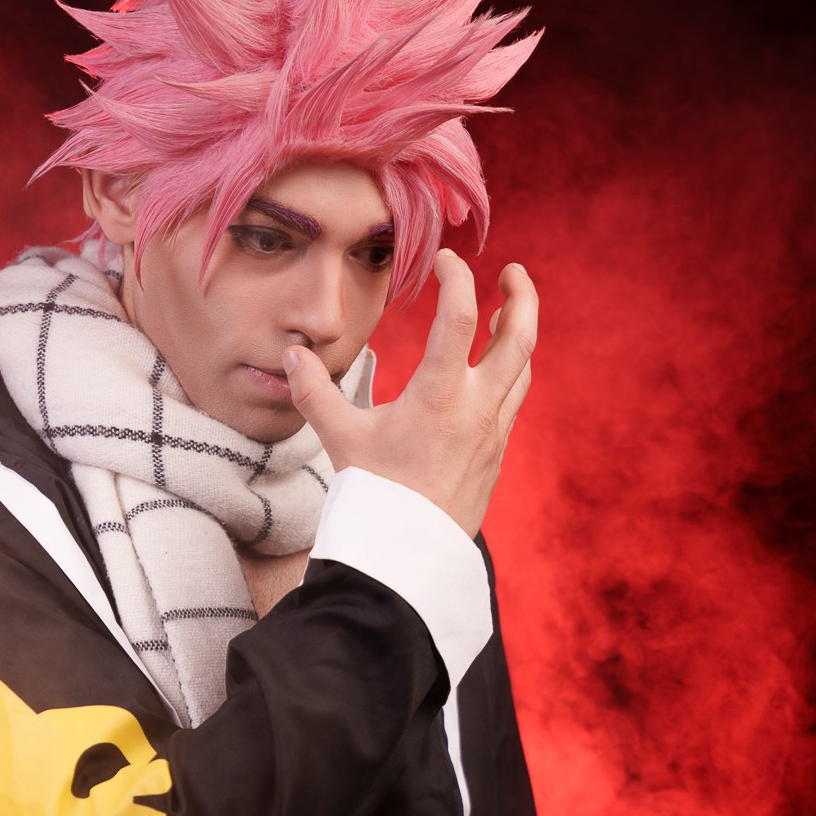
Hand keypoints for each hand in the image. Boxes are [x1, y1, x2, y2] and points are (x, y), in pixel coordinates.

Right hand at [282, 251, 535, 538]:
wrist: (406, 555)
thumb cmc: (374, 496)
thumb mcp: (339, 440)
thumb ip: (315, 392)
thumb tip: (293, 355)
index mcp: (440, 395)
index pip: (461, 317)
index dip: (456, 278)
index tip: (445, 261)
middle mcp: (476, 408)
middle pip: (519, 335)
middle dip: (522, 295)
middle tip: (511, 272)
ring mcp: (492, 432)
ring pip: (523, 368)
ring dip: (518, 333)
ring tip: (505, 314)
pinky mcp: (496, 454)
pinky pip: (514, 401)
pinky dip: (511, 373)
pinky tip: (495, 371)